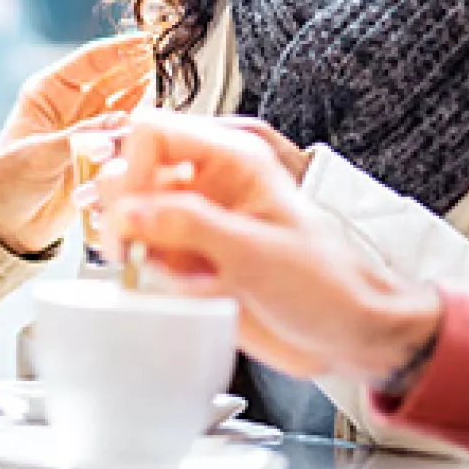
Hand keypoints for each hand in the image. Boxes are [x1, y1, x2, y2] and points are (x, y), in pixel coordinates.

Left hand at [0, 34, 152, 256]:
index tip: (145, 40)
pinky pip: (126, 132)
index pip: (89, 61)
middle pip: (112, 77)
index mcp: (47, 93)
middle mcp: (71, 106)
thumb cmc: (7, 184)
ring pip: (123, 103)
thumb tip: (119, 123)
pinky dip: (142, 124)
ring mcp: (87, 129)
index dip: (118, 49)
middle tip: (166, 58)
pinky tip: (158, 115)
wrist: (8, 225)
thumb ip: (79, 138)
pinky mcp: (100, 154)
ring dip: (144, 93)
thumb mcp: (37, 155)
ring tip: (167, 82)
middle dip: (137, 66)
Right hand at [100, 110, 439, 385]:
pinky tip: (171, 291)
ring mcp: (195, 222)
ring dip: (128, 244)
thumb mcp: (256, 252)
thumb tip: (129, 212)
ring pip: (129, 213)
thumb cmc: (326, 284)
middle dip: (120, 209)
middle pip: (129, 170)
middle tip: (126, 248)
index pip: (152, 133)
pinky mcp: (189, 259)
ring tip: (154, 273)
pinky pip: (142, 254)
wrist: (348, 335)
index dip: (130, 169)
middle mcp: (208, 184)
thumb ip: (189, 227)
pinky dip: (140, 272)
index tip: (128, 215)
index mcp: (232, 159)